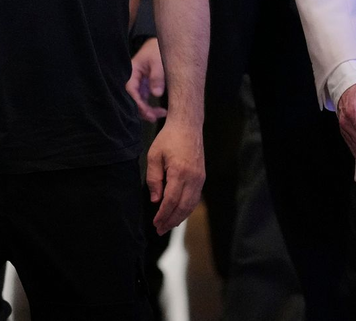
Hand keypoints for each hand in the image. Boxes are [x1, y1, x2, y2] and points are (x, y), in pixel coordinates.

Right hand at [126, 37, 166, 121]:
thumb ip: (157, 77)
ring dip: (148, 111)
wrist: (159, 46)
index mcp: (132, 72)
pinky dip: (151, 107)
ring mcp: (138, 84)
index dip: (137, 101)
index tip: (147, 110)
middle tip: (154, 117)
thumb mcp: (158, 62)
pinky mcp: (144, 88)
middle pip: (133, 99)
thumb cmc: (157, 51)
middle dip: (142, 110)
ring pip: (139, 102)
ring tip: (162, 114)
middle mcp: (133, 80)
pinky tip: (161, 111)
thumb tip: (156, 94)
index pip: (130, 89)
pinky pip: (144, 100)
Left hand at [146, 118, 204, 235]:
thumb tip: (156, 200)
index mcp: (180, 172)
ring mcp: (200, 178)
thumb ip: (154, 179)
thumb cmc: (168, 138)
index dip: (163, 214)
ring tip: (168, 225)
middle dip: (171, 220)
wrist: (188, 126)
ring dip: (180, 217)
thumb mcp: (154, 155)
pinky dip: (186, 209)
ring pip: (191, 205)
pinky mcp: (202, 177)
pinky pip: (195, 198)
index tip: (155, 223)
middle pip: (183, 207)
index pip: (171, 200)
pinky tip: (178, 214)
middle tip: (160, 230)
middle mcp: (193, 178)